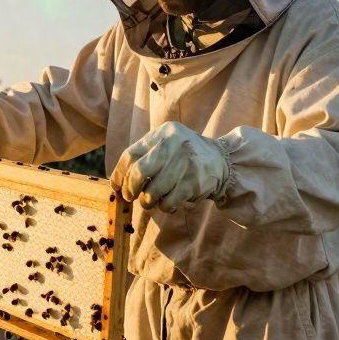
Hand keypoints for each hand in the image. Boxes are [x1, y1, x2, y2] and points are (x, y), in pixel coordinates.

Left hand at [111, 122, 228, 211]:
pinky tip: (169, 203)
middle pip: (139, 172)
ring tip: (151, 200)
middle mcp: (173, 144)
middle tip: (130, 197)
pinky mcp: (194, 182)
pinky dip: (165, 206)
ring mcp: (185, 163)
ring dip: (148, 201)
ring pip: (153, 191)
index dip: (119, 174)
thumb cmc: (183, 156)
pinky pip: (169, 202)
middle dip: (130, 189)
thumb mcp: (166, 145)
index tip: (116, 186)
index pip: (131, 154)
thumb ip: (144, 157)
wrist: (222, 161)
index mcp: (163, 133)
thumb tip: (118, 183)